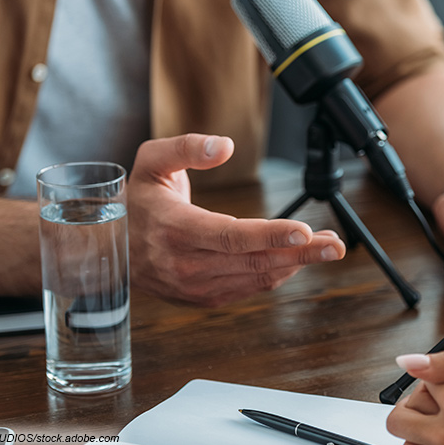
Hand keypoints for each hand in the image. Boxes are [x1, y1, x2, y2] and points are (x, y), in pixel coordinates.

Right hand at [128, 134, 345, 306]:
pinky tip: (297, 260)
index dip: (271, 235)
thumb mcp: (150, 161)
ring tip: (327, 248)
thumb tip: (224, 146)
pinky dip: (277, 275)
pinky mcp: (203, 298)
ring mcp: (195, 285)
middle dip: (300, 253)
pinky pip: (248, 289)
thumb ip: (186, 148)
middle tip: (335, 245)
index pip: (231, 236)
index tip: (304, 231)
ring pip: (256, 278)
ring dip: (296, 264)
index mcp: (175, 229)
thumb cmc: (136, 201)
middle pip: (253, 261)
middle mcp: (186, 264)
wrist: (108, 250)